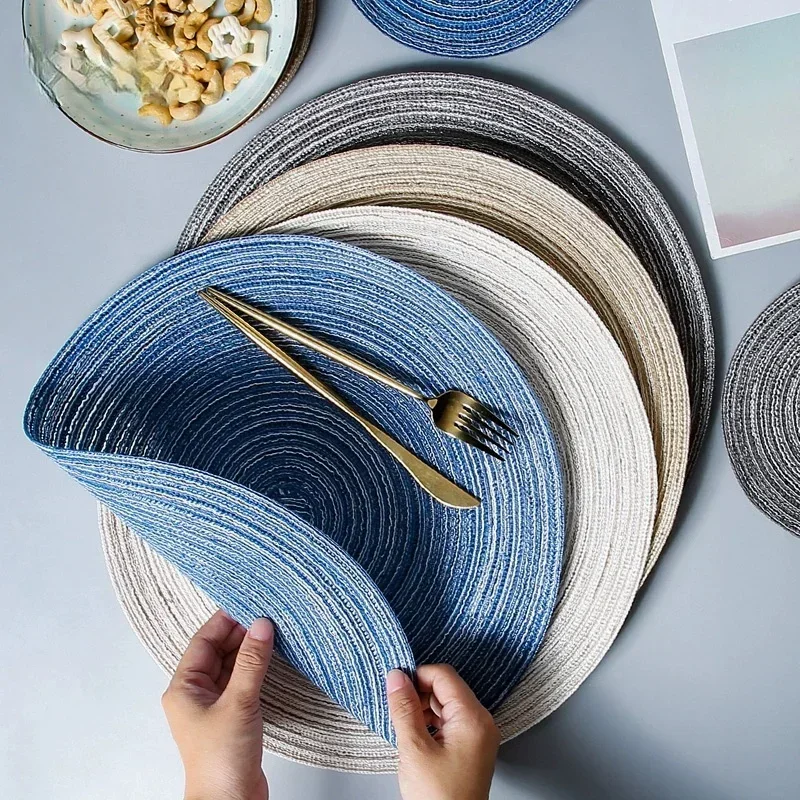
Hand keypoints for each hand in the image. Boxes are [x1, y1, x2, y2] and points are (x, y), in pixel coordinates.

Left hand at [161, 610, 274, 799]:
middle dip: (240, 634)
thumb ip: (252, 662)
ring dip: (249, 652)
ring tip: (271, 633)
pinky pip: (241, 683)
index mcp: (184, 688)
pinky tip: (270, 660)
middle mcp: (195, 695)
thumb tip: (261, 626)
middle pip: (217, 652)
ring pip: (230, 667)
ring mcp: (213, 707)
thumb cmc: (221, 760)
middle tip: (265, 617)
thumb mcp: (239, 702)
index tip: (247, 605)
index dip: (225, 622)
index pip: (203, 642)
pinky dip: (254, 670)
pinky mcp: (231, 718)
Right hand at [387, 665, 499, 799]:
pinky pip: (451, 722)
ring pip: (447, 705)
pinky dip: (432, 723)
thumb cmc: (438, 798)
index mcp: (473, 718)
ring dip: (424, 709)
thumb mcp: (414, 749)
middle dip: (419, 693)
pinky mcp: (471, 748)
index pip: (444, 676)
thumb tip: (396, 677)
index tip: (396, 685)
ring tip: (405, 727)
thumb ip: (404, 708)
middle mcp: (482, 722)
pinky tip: (416, 737)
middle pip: (447, 688)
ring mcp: (479, 736)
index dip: (418, 676)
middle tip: (397, 708)